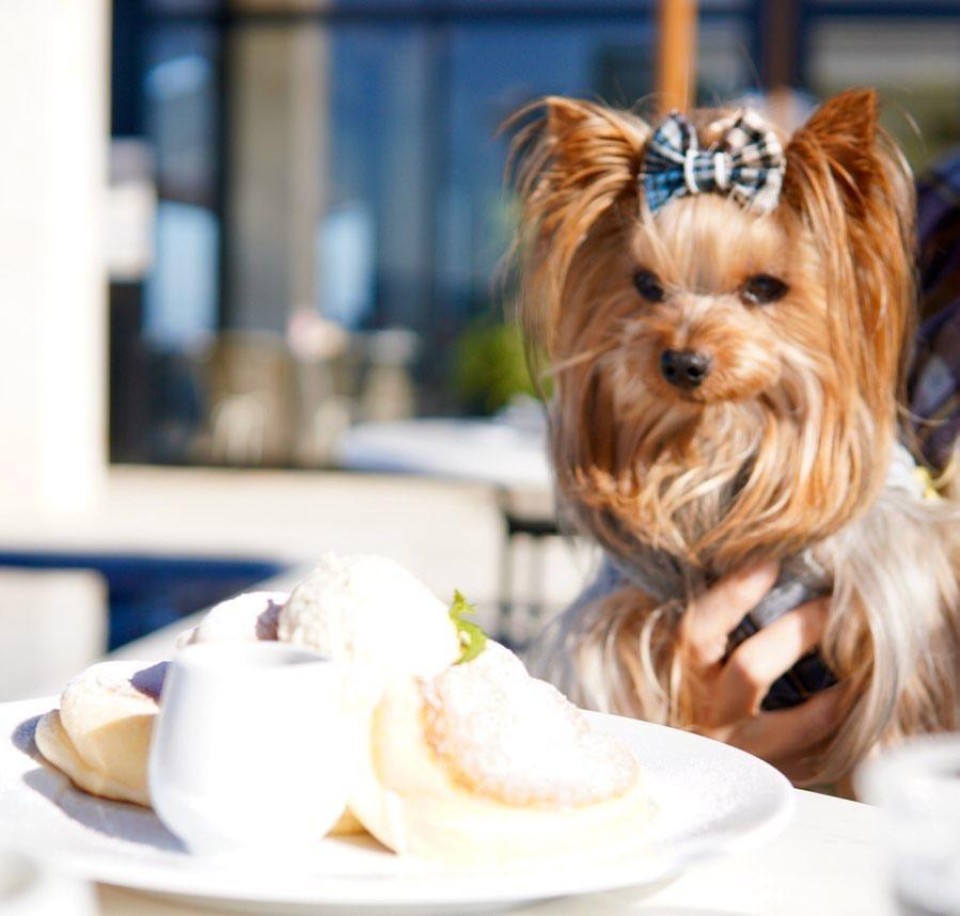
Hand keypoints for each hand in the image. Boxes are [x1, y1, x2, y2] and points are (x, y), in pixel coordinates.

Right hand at [678, 562, 845, 783]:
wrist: (687, 773)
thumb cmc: (694, 694)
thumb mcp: (688, 659)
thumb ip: (709, 623)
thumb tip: (751, 567)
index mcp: (686, 677)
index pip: (700, 629)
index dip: (733, 595)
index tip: (769, 563)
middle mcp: (709, 715)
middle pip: (752, 668)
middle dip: (799, 629)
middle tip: (832, 602)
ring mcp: (745, 751)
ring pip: (802, 721)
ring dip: (839, 687)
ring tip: (864, 657)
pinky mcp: (777, 774)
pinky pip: (822, 750)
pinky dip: (843, 720)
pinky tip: (854, 695)